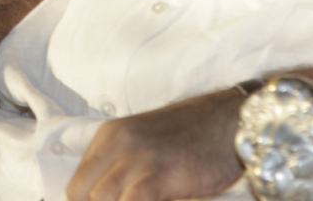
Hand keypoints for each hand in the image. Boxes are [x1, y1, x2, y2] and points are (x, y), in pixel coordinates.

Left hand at [66, 88, 245, 200]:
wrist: (235, 120)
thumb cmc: (198, 137)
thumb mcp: (149, 145)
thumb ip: (125, 170)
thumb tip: (108, 197)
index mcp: (110, 135)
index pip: (78, 184)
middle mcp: (117, 143)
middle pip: (81, 194)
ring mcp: (136, 157)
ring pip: (100, 200)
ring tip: (150, 199)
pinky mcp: (157, 174)